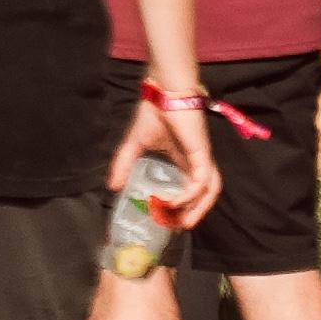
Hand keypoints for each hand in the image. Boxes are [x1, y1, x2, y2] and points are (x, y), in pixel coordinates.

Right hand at [107, 99, 221, 230]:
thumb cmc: (153, 114)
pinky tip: (176, 201)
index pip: (188, 187)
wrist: (164, 93)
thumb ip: (124, 164)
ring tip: (184, 222)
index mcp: (184, 159)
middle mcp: (196, 162)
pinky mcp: (202, 155)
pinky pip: (202, 181)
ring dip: (199, 209)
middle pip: (204, 194)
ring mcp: (201, 159)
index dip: (181, 204)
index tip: (166, 216)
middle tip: (177, 227)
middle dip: (193, 213)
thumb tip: (111, 186)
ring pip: (209, 191)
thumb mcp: (135, 144)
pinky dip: (191, 194)